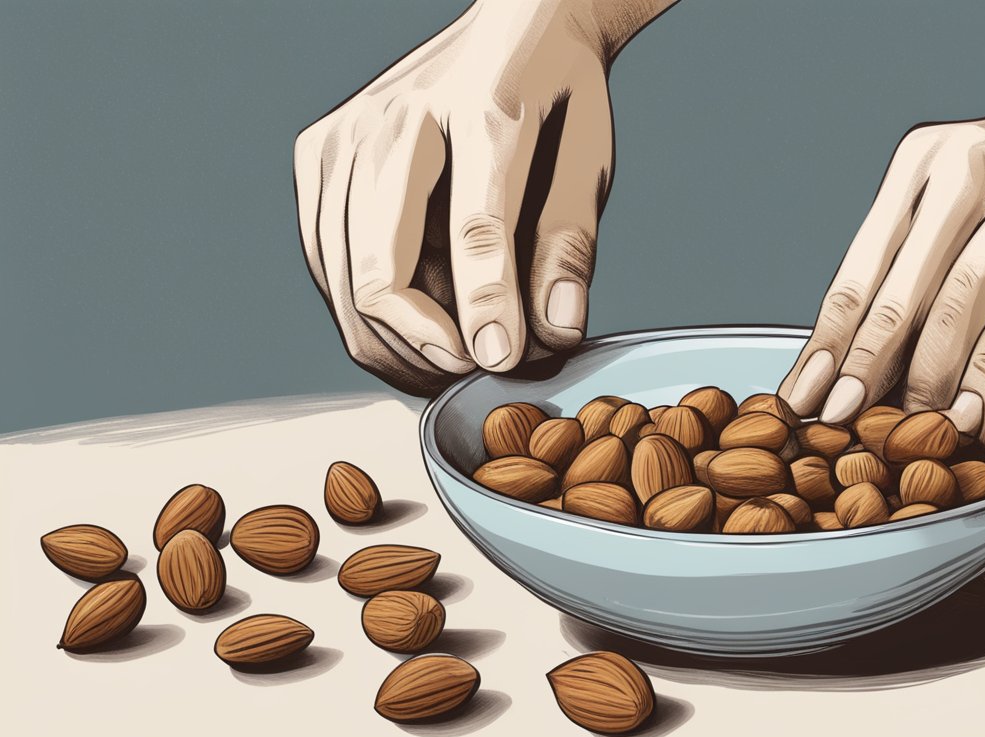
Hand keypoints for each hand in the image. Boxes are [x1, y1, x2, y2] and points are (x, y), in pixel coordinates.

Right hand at [294, 0, 671, 393]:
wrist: (510, 26)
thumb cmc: (555, 96)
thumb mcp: (588, 161)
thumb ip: (570, 247)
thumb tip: (554, 333)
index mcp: (483, 108)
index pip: (475, 226)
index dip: (484, 306)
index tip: (499, 363)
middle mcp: (395, 118)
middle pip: (382, 270)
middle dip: (428, 347)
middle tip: (478, 374)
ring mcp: (345, 136)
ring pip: (345, 284)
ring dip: (397, 344)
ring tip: (453, 359)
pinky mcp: (317, 155)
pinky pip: (328, 265)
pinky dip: (366, 313)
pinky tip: (417, 324)